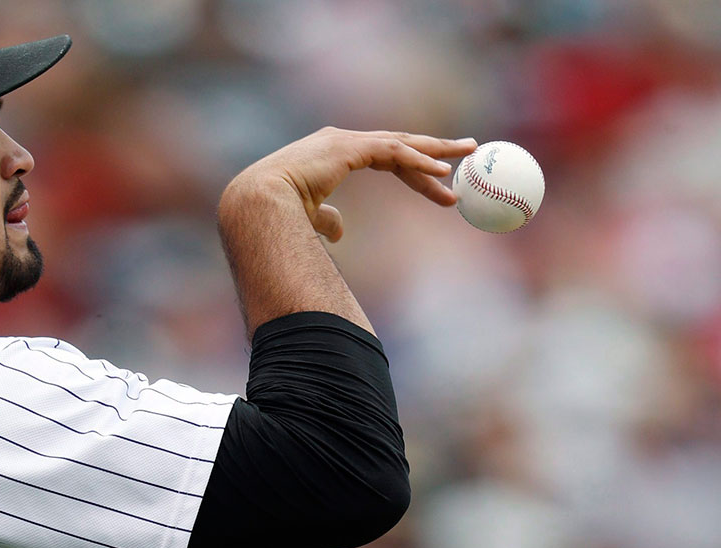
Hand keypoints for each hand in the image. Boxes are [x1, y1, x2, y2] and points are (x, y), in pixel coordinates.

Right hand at [224, 128, 476, 241]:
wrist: (256, 203)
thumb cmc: (274, 215)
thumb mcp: (308, 218)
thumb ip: (326, 219)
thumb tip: (340, 230)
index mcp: (330, 154)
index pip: (382, 157)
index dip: (413, 168)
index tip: (440, 180)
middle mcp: (339, 141)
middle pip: (398, 143)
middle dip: (434, 147)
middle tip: (467, 150)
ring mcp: (343, 141)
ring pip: (400, 143)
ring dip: (436, 150)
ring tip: (467, 156)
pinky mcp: (347, 147)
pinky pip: (391, 152)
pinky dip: (418, 160)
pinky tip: (441, 172)